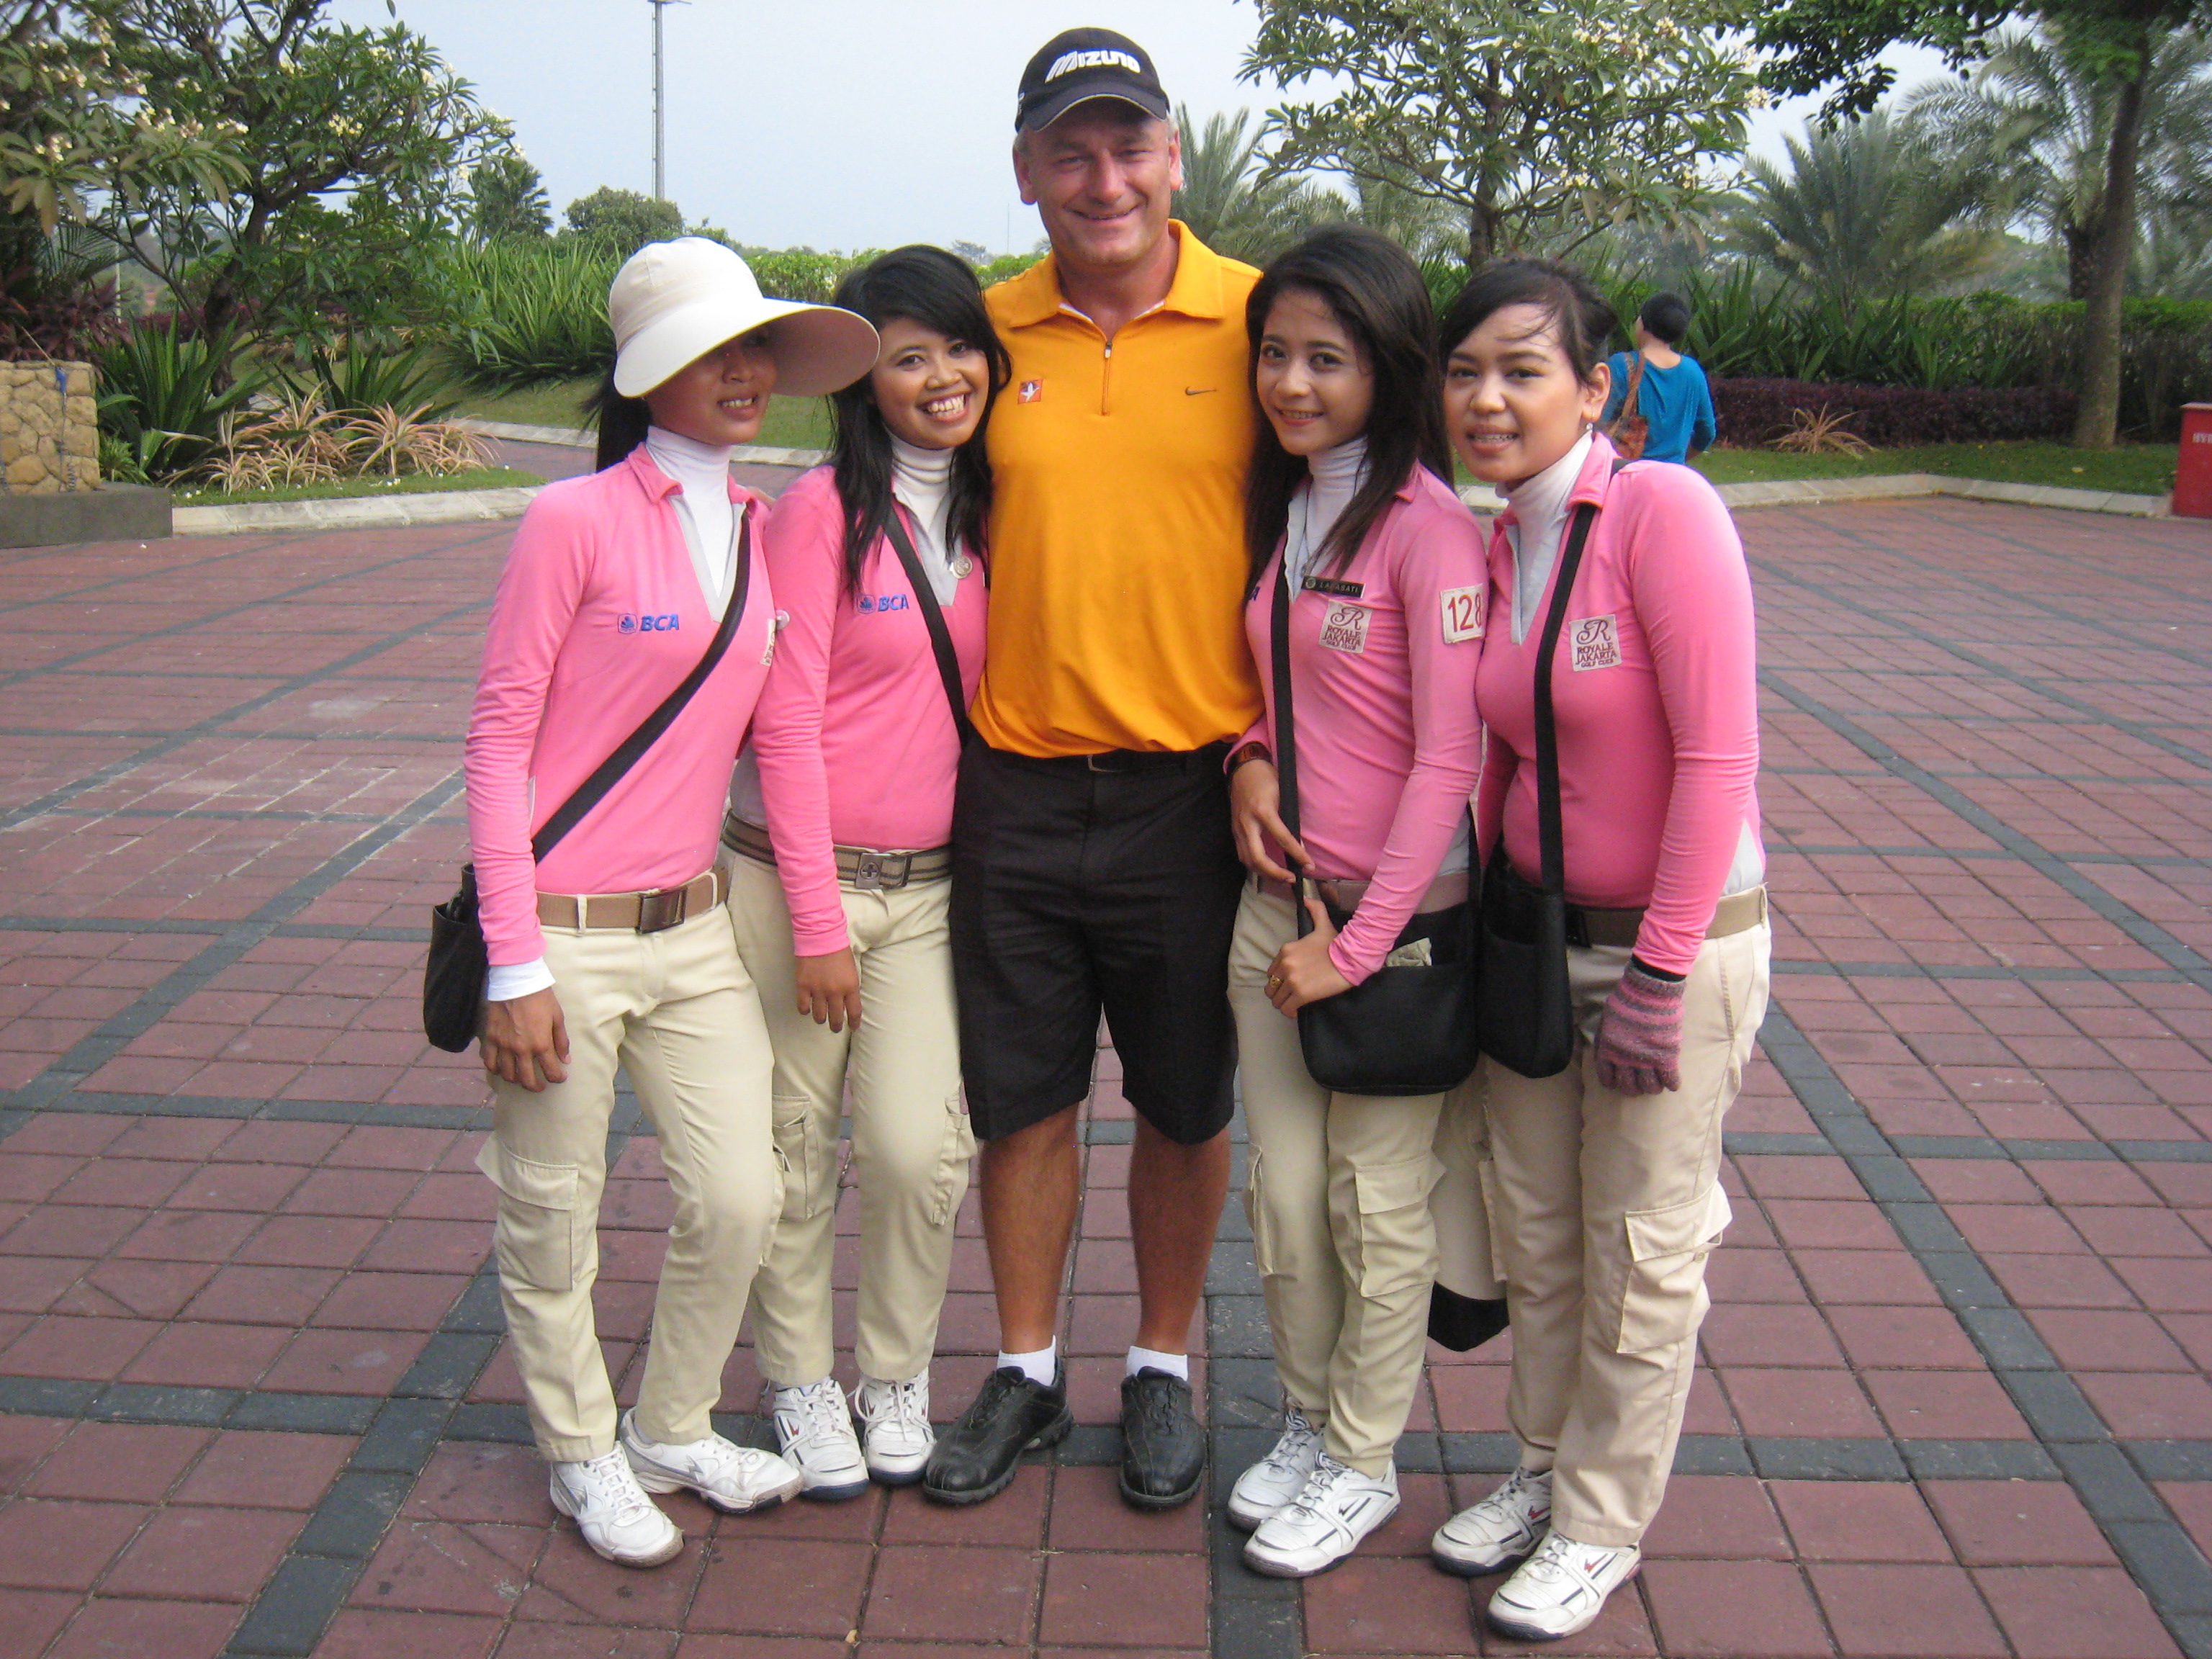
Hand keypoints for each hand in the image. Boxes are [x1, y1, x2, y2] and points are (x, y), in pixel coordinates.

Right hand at [480, 987, 568, 1092]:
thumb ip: (561, 1041)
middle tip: (539, 1086)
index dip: (557, 1078)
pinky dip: (495, 1068)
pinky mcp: (490, 1038)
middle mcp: (521, 1050)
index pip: (551, 1071)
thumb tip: (566, 1059)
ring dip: (515, 1079)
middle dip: (535, 1086)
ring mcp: (503, 1045)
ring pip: (506, 1074)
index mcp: (541, 1045)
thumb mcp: (558, 1018)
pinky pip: (489, 1061)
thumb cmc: (541, 998)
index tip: (560, 1077)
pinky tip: (501, 1067)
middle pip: (526, 1080)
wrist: (517, 982)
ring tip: (520, 1077)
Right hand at [794, 947, 861, 1031]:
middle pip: (836, 1019)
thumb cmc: (839, 950)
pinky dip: (805, 1011)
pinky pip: (803, 1007)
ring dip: (821, 1019)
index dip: (854, 1023)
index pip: (854, 1012)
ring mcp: (818, 991)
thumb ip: (850, 987)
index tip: (853, 1027)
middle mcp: (835, 992)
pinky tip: (807, 1009)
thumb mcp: (851, 970)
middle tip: (835, 1028)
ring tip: (821, 1019)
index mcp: (851, 987)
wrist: (821, 936)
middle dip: (836, 1026)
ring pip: (819, 1016)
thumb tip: (847, 1001)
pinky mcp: (803, 987)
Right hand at [1230, 758, 1308, 882]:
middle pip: (1258, 858)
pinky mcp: (1234, 831)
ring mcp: (1238, 828)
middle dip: (1275, 873)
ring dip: (1265, 873)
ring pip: (1247, 860)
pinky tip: (1267, 869)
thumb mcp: (1283, 794)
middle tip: (1292, 878)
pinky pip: (1243, 854)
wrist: (1243, 769)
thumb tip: (1299, 844)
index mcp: (1263, 811)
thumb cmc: (1266, 779)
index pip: (1283, 838)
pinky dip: (1255, 865)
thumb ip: (1289, 818)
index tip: (1309, 865)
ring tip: (1281, 878)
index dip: (1298, 854)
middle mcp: (1247, 823)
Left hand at [1266, 894, 1353, 1013]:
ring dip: (1283, 1003)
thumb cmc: (1337, 944)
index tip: (1289, 983)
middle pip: (1271, 987)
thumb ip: (1315, 911)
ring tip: (1293, 1004)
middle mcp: (1285, 964)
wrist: (1351, 959)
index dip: (1279, 980)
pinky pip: (1287, 1008)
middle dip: (1279, 992)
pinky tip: (1297, 1011)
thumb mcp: (1324, 925)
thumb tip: (1307, 898)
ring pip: (1276, 999)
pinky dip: (1290, 1011)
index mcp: (1286, 950)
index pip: (1271, 972)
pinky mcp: (1301, 994)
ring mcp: (1292, 980)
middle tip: (1290, 995)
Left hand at [1594, 961, 1685, 1094]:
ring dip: (1653, 1088)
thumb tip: (1602, 1052)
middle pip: (1629, 1087)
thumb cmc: (1625, 1002)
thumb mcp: (1605, 1021)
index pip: (1607, 1077)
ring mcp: (1646, 1059)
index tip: (1618, 1083)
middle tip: (1640, 1085)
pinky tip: (1673, 1084)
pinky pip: (1670, 1078)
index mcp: (1608, 1050)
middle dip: (1634, 1089)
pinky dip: (1672, 1084)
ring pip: (1650, 1087)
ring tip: (1657, 1084)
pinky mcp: (1666, 1055)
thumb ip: (1604, 1039)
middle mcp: (1625, 1059)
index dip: (1613, 1082)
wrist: (1647, 992)